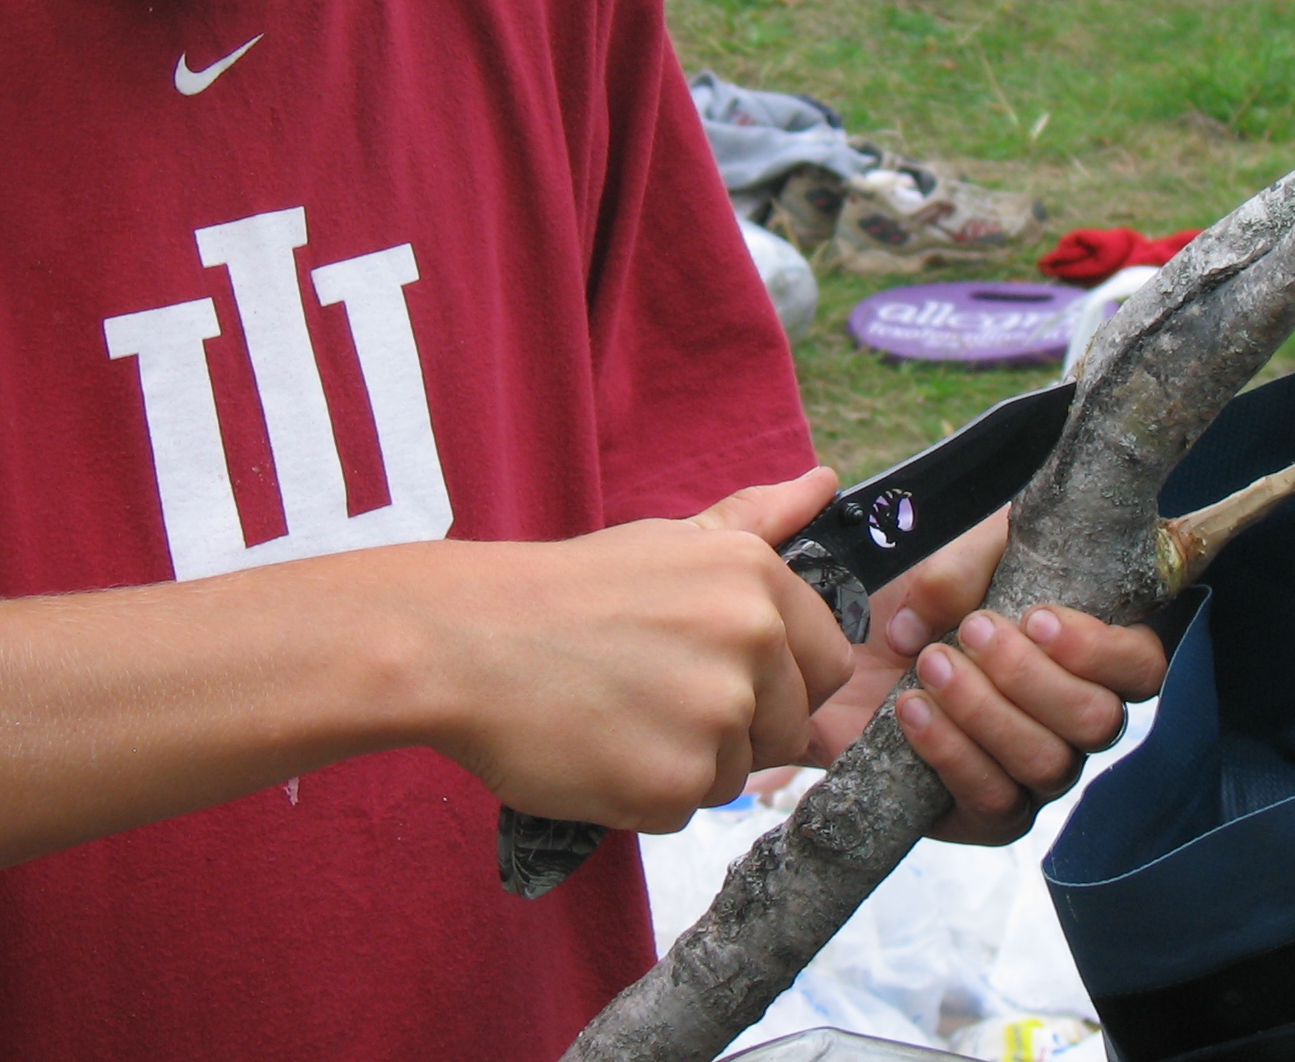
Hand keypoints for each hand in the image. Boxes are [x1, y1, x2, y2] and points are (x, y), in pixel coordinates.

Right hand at [426, 468, 857, 832]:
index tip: (722, 675)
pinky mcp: (676, 783)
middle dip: (739, 728)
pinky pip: (688, 810)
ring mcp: (717, 716)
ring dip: (687, 763)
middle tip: (657, 698)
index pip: (830, 663)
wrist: (464, 640)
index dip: (783, 681)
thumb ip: (756, 520)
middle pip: (792, 727)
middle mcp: (752, 641)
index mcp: (757, 579)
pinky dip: (645, 796)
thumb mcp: (669, 541)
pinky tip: (599, 750)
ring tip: (619, 718)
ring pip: (738, 772)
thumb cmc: (563, 591)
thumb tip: (825, 485)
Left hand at [803, 508, 1166, 844]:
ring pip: (1047, 763)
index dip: (1102, 651)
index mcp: (1088, 653)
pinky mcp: (989, 812)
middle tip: (971, 631)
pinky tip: (913, 711)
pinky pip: (996, 801)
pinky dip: (952, 753)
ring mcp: (1038, 770)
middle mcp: (1074, 719)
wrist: (852, 654)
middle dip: (1029, 677)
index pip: (1141, 666)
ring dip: (986, 711)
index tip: (1038, 620)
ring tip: (930, 664)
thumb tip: (921, 621)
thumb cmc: (921, 601)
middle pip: (1099, 721)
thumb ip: (956, 566)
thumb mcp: (944, 554)